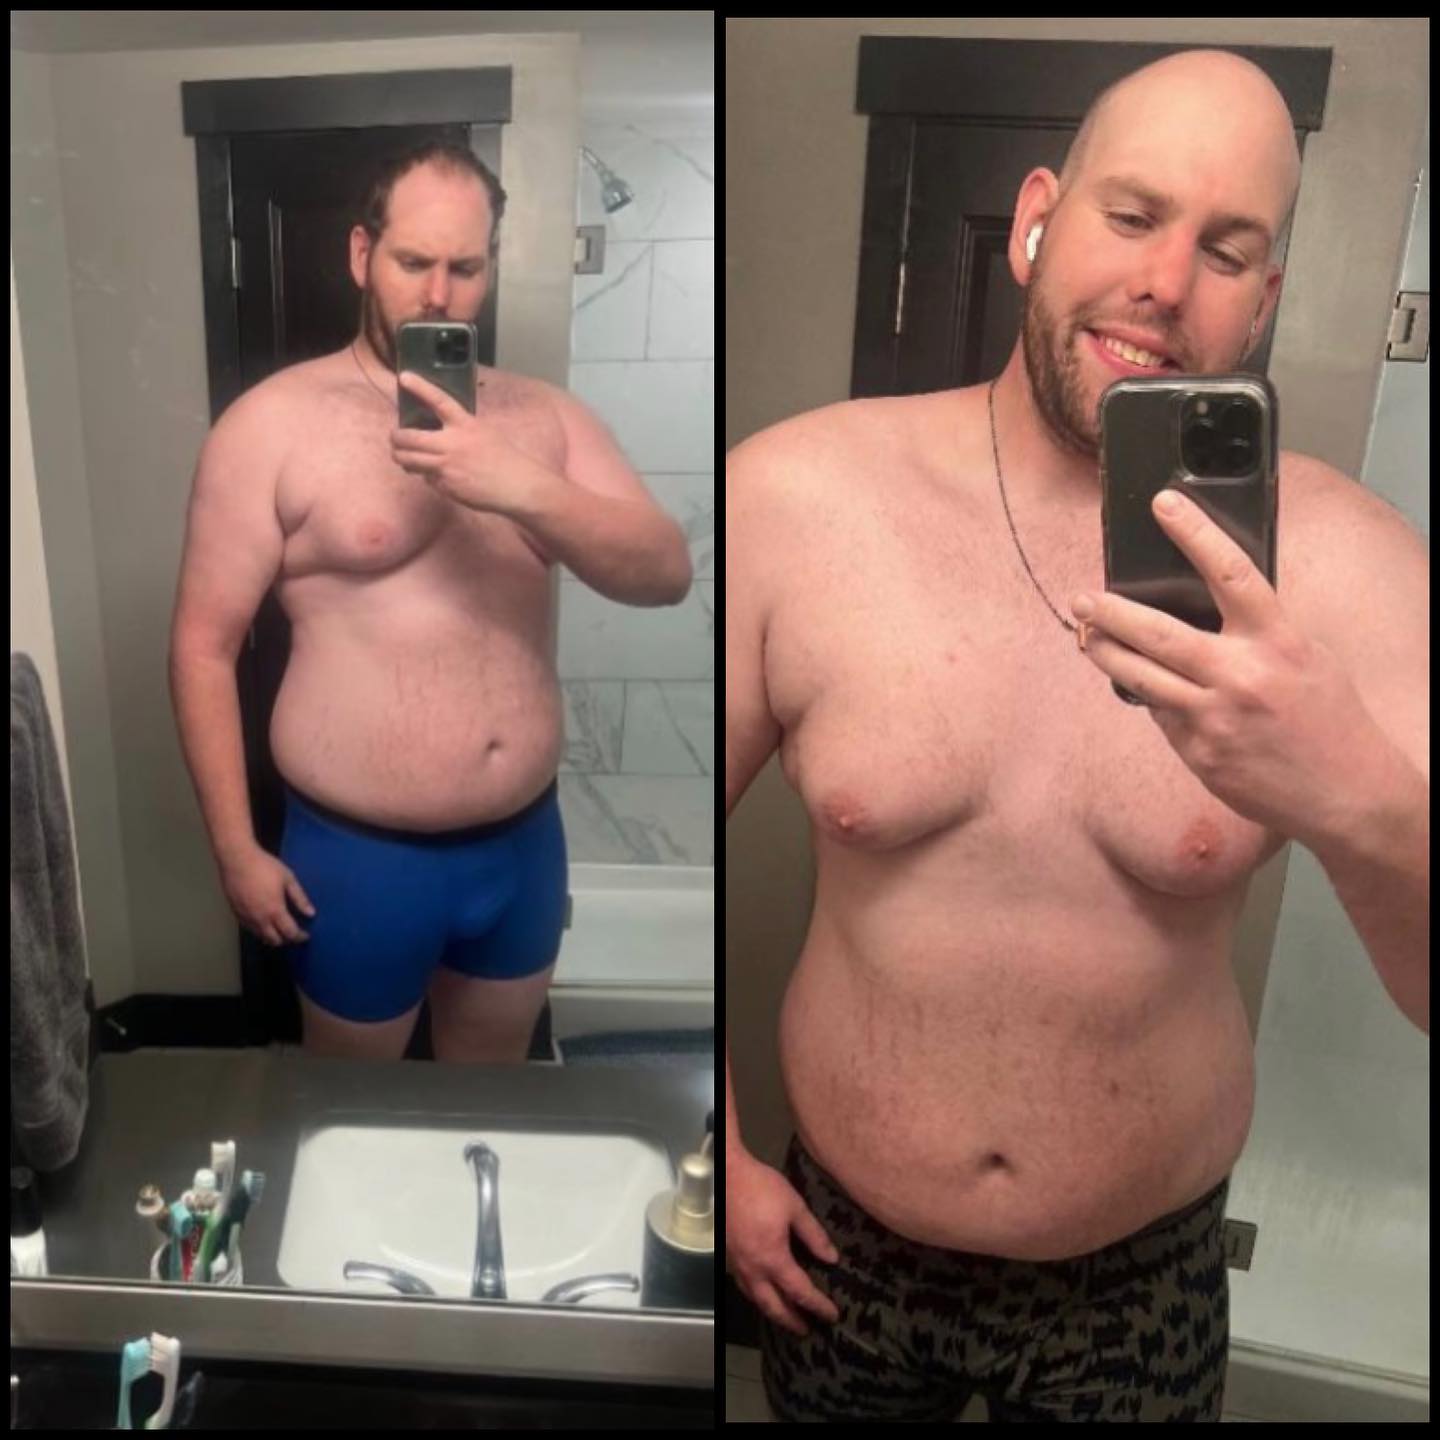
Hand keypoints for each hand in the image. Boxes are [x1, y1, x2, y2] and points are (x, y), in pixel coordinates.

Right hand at [218, 844, 315, 947]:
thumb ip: (300, 898)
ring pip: (261, 937)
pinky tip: (265, 922)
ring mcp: (246, 918)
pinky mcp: (236, 913)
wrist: (237, 860)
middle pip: (275, 940)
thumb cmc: (265, 866)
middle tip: (294, 933)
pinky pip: (250, 929)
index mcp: (275, 911)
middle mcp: (260, 919)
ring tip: (281, 929)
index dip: (300, 936)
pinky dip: (260, 930)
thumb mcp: (288, 879)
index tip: (306, 935)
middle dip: (286, 939)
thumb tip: (311, 913)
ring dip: (272, 937)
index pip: (290, 933)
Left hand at [391, 371, 546, 515]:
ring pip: (410, 461)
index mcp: (466, 425)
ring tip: (402, 456)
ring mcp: (447, 467)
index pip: (438, 401)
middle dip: (396, 438)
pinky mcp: (446, 486)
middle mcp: (452, 444)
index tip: (404, 377)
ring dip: (402, 458)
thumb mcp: (485, 432)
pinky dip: (428, 477)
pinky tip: (439, 476)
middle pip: (410, 438)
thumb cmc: (505, 458)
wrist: (517, 486)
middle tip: (395, 437)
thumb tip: (439, 432)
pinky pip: (427, 479)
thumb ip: (461, 430)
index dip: (420, 388)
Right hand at [726, 1149, 841, 1338]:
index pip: (799, 1291)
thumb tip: (832, 1259)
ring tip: (787, 1318)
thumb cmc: (762, 1188)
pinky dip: (757, 1297)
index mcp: (772, 1258)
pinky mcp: (729, 1256)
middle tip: (807, 1330)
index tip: (832, 1315)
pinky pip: (745, 1287)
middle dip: (791, 1320)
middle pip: (773, 1306)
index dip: (817, 1305)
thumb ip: (814, 1235)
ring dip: (773, 1312)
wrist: (727, 1174)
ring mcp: (738, 1264)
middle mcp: (753, 1268)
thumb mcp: (795, 1207)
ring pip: (756, 1299)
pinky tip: (763, 1293)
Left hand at [1071, 488, 1378, 845]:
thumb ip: (1259, 632)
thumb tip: (1204, 605)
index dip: (1194, 534)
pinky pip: (1161, 716)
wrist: (1348, 793)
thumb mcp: (1307, 657)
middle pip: (1159, 633)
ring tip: (1086, 637)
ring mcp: (1215, 718)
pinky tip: (1145, 689)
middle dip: (1112, 613)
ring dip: (1106, 654)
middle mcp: (1241, 676)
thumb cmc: (1330, 718)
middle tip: (1083, 599)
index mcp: (1278, 641)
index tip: (1163, 505)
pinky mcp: (1199, 753)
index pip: (1230, 573)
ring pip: (1141, 678)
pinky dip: (1151, 698)